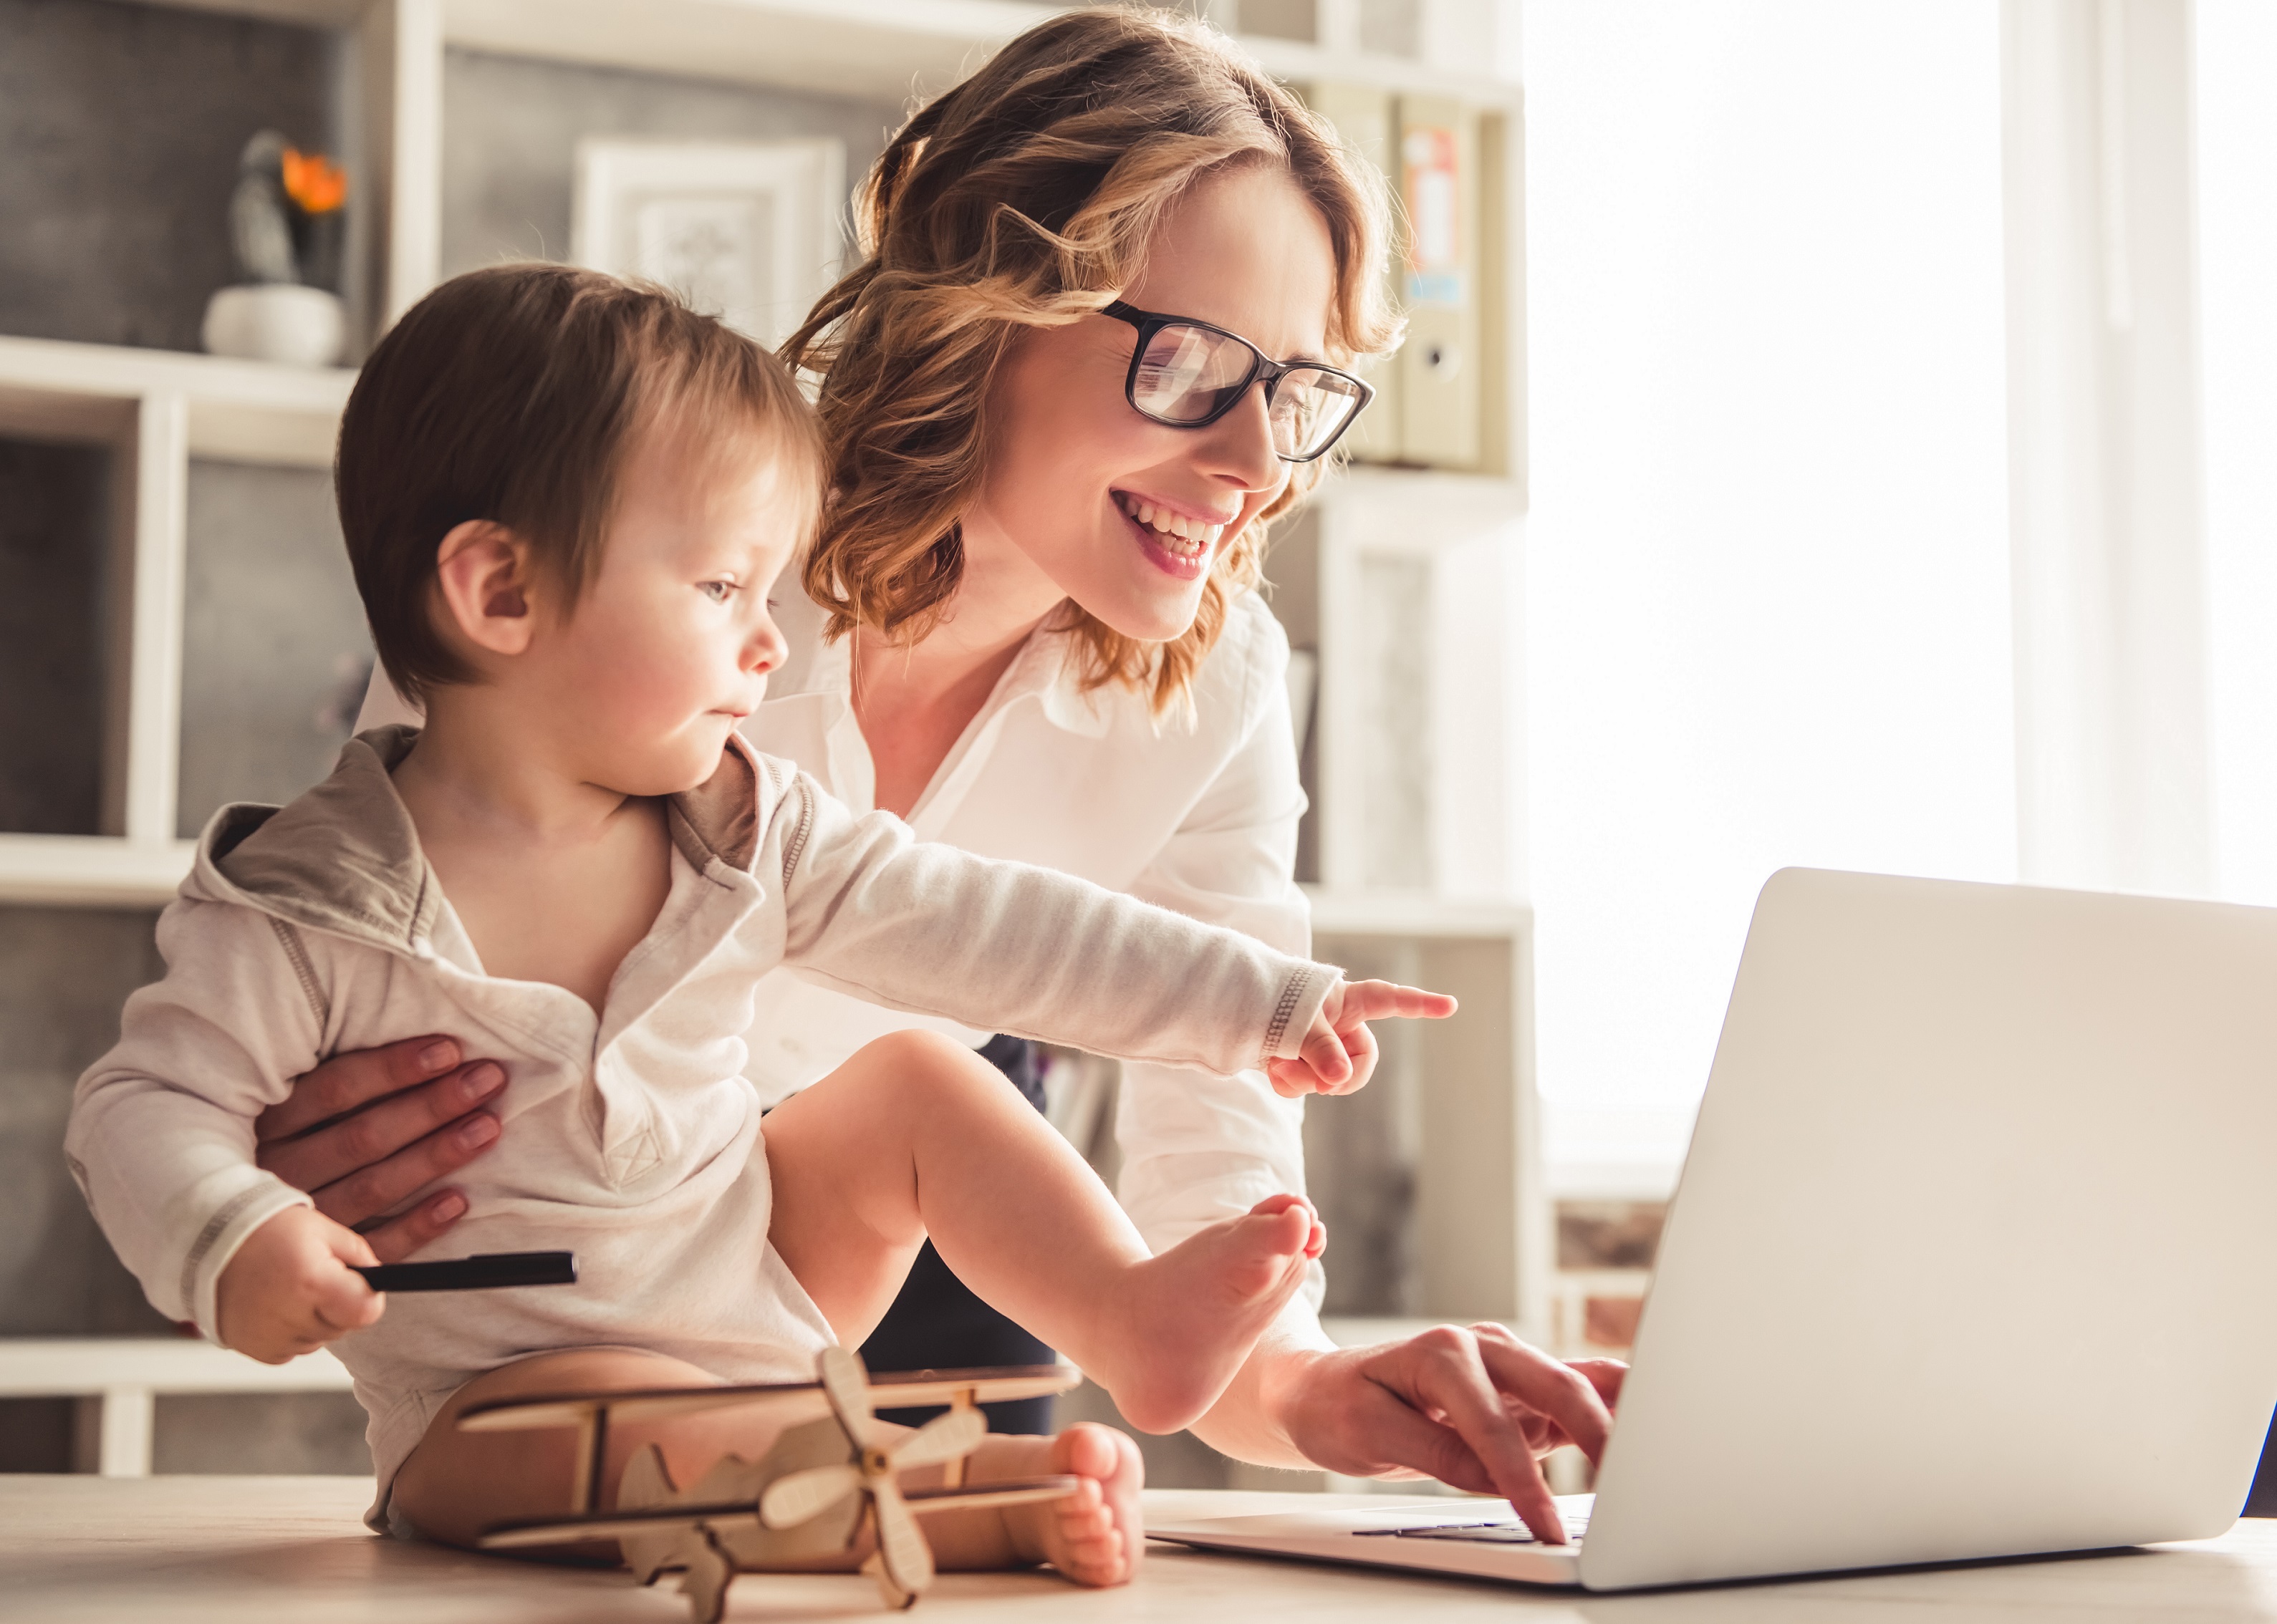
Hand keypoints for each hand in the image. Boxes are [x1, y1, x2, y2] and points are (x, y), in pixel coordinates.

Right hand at [216, 1205, 384, 1362]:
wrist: (210, 1242)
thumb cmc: (269, 1230)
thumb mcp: (323, 1229)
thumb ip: (359, 1255)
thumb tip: (378, 1280)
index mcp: (313, 1283)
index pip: (366, 1313)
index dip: (368, 1298)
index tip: (358, 1284)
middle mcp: (291, 1317)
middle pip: (343, 1327)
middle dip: (339, 1305)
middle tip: (314, 1276)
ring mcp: (271, 1338)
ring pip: (319, 1339)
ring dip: (314, 1319)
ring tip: (290, 1287)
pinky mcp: (256, 1350)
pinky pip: (293, 1348)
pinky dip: (291, 1331)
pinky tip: (275, 1304)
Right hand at [255, 1035, 505, 1261]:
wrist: (238, 1235)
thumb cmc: (291, 1142)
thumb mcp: (295, 1104)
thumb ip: (342, 1082)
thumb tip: (432, 1048)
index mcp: (268, 1122)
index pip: (335, 1089)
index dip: (394, 1069)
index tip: (451, 1050)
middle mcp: (278, 1170)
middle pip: (362, 1137)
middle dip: (431, 1107)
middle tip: (487, 1080)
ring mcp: (297, 1220)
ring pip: (372, 1187)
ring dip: (435, 1157)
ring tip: (487, 1128)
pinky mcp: (319, 1261)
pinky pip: (373, 1247)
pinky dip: (417, 1225)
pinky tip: (459, 1201)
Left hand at [1265, 980, 1457, 1097]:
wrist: (1228, 1012)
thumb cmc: (1266, 1005)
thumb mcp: (1297, 1023)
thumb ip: (1322, 1050)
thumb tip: (1340, 1078)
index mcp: (1344, 1001)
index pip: (1389, 1000)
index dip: (1419, 1004)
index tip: (1450, 1005)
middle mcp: (1337, 1024)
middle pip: (1362, 1061)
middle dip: (1341, 1077)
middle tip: (1321, 1083)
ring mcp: (1319, 1046)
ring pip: (1331, 1079)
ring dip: (1305, 1079)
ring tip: (1279, 1064)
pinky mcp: (1299, 1064)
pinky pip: (1307, 1086)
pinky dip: (1289, 1084)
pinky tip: (1272, 1070)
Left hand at [1274, 1323, 1624, 1543]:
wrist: (1325, 1387)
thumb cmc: (1339, 1404)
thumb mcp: (1366, 1431)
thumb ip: (1433, 1452)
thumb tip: (1493, 1478)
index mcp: (1441, 1352)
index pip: (1492, 1425)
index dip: (1521, 1481)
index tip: (1545, 1527)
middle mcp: (1484, 1348)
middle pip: (1557, 1387)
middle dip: (1600, 1438)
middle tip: (1632, 1494)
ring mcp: (1509, 1365)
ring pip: (1576, 1386)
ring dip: (1619, 1417)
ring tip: (1660, 1454)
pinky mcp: (1522, 1391)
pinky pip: (1577, 1393)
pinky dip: (1614, 1407)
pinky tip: (1651, 1420)